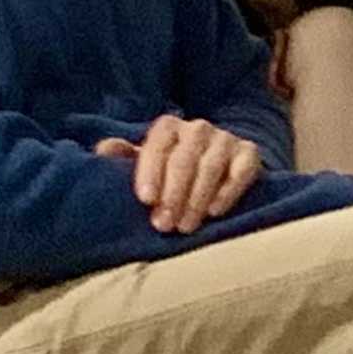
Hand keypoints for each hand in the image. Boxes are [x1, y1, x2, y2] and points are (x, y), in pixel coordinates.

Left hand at [91, 114, 266, 234]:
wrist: (218, 164)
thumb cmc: (169, 170)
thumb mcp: (144, 162)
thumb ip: (121, 156)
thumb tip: (104, 151)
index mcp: (168, 127)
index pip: (157, 145)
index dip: (150, 172)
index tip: (145, 200)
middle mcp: (197, 128)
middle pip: (184, 159)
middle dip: (173, 194)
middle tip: (164, 225)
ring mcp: (225, 139)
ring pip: (211, 166)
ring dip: (196, 199)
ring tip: (186, 226)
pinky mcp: (249, 153)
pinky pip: (241, 171)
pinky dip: (228, 191)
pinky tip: (215, 212)